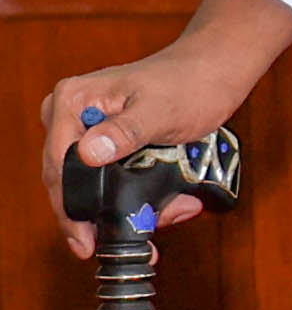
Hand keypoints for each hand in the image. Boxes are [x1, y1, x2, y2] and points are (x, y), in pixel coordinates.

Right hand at [39, 0, 291, 260]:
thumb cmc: (191, 82)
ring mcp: (87, 129)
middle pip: (70, 180)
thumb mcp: (161, 110)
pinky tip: (170, 203)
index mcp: (73, 101)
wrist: (216, 70)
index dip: (69, 207)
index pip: (58, 165)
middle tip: (140, 234)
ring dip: (128, 205)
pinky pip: (112, 178)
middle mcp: (71, 115)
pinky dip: (139, 194)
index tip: (85, 239)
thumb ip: (126, 132)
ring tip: (170, 212)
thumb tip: (89, 153)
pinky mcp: (106, 141)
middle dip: (104, 211)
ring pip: (94, 184)